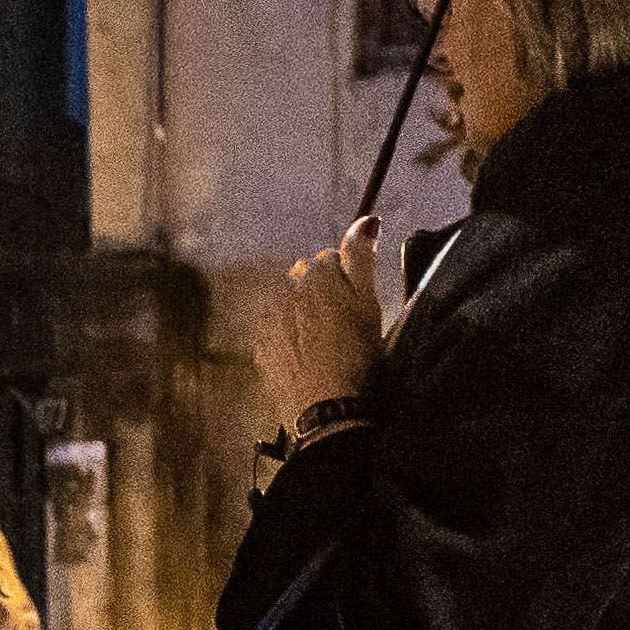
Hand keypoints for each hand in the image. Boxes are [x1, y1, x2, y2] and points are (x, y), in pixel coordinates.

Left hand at [270, 213, 384, 414]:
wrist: (325, 409)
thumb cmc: (356, 356)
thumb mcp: (369, 304)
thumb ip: (363, 259)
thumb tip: (367, 219)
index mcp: (317, 275)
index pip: (329, 259)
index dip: (344, 280)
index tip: (353, 303)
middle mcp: (285, 289)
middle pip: (304, 278)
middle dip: (319, 292)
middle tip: (339, 325)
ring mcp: (268, 318)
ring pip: (287, 302)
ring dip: (300, 313)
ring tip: (321, 342)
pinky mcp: (260, 346)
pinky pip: (273, 329)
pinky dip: (286, 336)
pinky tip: (304, 356)